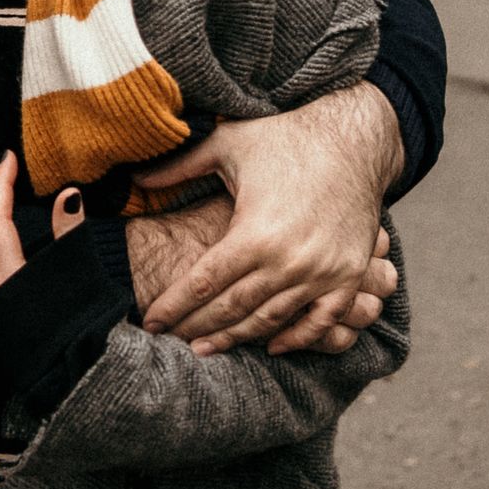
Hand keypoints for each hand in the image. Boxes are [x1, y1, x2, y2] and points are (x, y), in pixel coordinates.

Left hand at [134, 85, 402, 353]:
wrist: (355, 141)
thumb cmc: (286, 139)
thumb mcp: (228, 143)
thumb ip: (179, 167)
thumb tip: (134, 178)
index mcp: (254, 233)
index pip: (203, 283)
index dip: (174, 306)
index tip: (150, 321)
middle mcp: (287, 261)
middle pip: (231, 309)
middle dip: (197, 328)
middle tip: (171, 342)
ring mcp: (321, 273)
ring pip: (269, 320)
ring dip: (237, 339)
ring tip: (207, 350)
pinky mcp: (347, 275)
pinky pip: (320, 321)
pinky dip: (297, 338)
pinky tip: (271, 346)